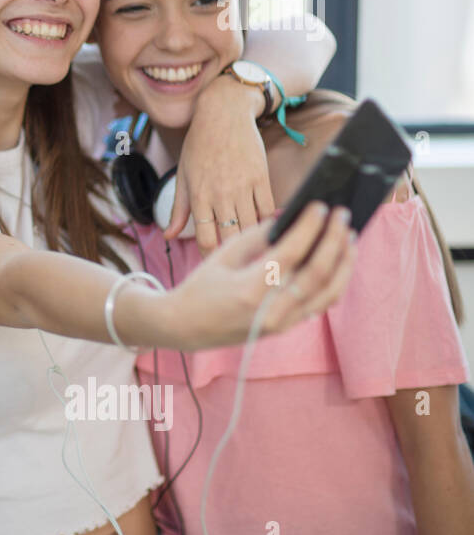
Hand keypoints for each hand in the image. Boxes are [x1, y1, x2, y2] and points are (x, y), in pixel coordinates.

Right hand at [162, 203, 355, 350]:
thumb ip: (256, 236)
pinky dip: (335, 280)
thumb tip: (288, 217)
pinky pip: (321, 303)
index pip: (290, 253)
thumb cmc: (200, 287)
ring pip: (329, 292)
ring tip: (348, 237)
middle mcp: (270, 311)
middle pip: (317, 273)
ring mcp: (282, 323)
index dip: (309, 227)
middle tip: (342, 215)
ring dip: (344, 262)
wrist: (185, 327)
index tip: (320, 206)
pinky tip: (338, 260)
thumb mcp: (221, 256)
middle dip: (334, 240)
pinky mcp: (287, 327)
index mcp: (248, 289)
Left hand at [169, 79, 275, 254]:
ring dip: (254, 243)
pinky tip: (269, 232)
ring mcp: (243, 187)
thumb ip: (178, 210)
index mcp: (198, 196)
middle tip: (239, 267)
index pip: (206, 239)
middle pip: (230, 238)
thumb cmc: (199, 145)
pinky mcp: (262, 178)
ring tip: (255, 255)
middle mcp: (220, 194)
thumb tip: (168, 237)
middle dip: (234, 255)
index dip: (211, 256)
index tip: (216, 264)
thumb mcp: (183, 175)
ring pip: (252, 227)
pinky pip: (269, 210)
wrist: (224, 114)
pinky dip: (270, 224)